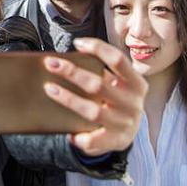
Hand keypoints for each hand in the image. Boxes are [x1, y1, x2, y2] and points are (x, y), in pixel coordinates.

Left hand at [43, 37, 146, 155]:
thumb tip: (65, 59)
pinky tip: (68, 133)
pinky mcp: (116, 142)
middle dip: (72, 72)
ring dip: (68, 99)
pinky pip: (93, 140)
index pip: (118, 60)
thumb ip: (100, 72)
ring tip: (50, 89)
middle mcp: (133, 104)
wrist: (130, 132)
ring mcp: (125, 124)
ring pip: (93, 111)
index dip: (98, 48)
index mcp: (136, 84)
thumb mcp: (118, 84)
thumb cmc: (117, 100)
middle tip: (50, 63)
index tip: (77, 43)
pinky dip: (79, 137)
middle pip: (98, 84)